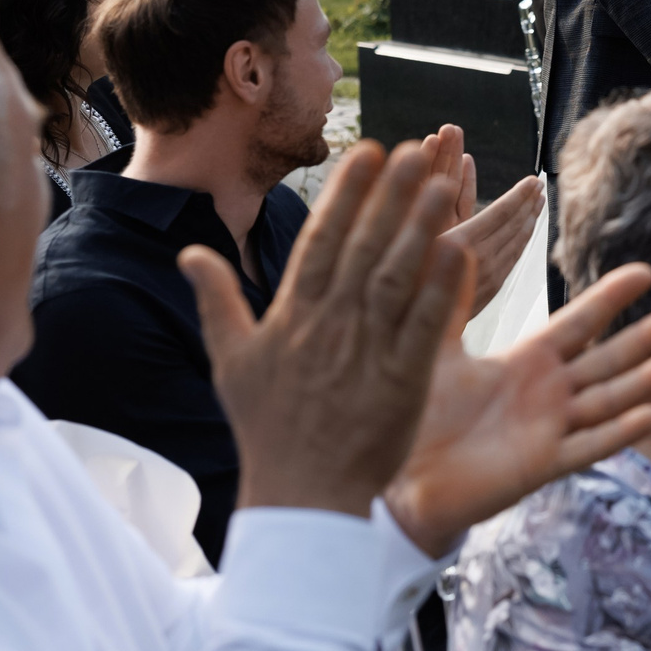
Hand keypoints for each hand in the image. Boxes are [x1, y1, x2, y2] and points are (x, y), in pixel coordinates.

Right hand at [186, 140, 463, 525]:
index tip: (368, 151)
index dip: (345, 195)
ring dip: (420, 230)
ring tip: (444, 185)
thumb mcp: (231, 362)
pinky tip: (461, 253)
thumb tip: (190, 252)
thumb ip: (217, 300)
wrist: (301, 500)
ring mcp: (365, 354)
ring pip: (395, 279)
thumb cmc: (268, 429)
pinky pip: (423, 328)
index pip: (320, 242)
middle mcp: (328, 328)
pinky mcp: (401, 384)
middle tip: (417, 150)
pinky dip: (441, 290)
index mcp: (292, 318)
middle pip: (363, 249)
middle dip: (390, 196)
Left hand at [383, 262, 650, 554]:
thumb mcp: (433, 350)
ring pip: (608, 401)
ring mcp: (550, 429)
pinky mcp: (542, 465)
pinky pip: (588, 448)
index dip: (611, 298)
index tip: (645, 271)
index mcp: (526, 360)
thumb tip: (453, 244)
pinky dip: (620, 433)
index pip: (579, 322)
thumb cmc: (418, 414)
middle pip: (607, 360)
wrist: (404, 479)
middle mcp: (547, 392)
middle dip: (644, 338)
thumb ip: (448, 302)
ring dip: (644, 382)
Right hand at [418, 124, 543, 316]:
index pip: (501, 213)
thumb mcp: (409, 236)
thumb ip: (427, 203)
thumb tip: (440, 169)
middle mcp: (480, 261)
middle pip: (514, 226)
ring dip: (529, 221)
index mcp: (460, 243)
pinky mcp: (491, 290)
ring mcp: (490, 277)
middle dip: (528, 203)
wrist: (407, 329)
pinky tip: (524, 235)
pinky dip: (522, 242)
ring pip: (518, 244)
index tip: (533, 179)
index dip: (519, 194)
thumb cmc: (400, 276)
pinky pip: (513, 260)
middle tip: (539, 184)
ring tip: (538, 204)